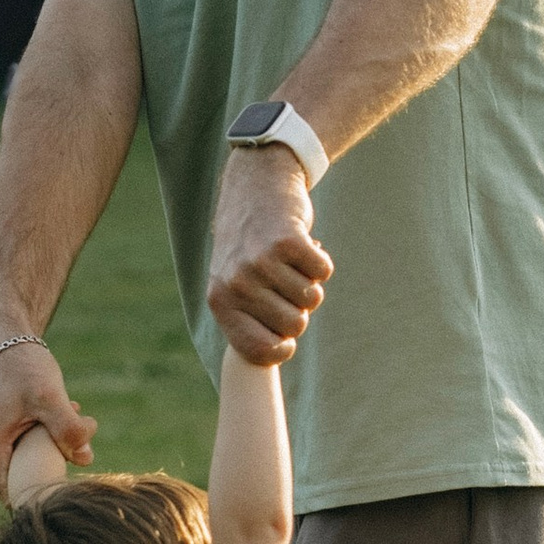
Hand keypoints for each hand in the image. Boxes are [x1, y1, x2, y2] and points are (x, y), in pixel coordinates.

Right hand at [0, 336, 94, 495]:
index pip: (15, 493)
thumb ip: (68, 429)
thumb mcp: (50, 396)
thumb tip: (85, 459)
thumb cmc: (24, 366)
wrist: (4, 341)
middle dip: (49, 463)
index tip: (69, 474)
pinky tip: (49, 417)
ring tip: (62, 416)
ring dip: (45, 448)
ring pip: (18, 463)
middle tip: (73, 435)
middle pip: (18, 478)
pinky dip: (35, 440)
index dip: (43, 491)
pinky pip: (13, 451)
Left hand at [207, 148, 332, 366]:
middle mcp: (236, 284)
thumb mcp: (235, 285)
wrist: (255, 187)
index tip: (284, 332)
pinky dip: (321, 260)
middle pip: (294, 326)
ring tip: (290, 261)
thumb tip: (276, 356)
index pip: (260, 352)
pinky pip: (323, 272)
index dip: (282, 346)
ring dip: (310, 281)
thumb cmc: (250, 247)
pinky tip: (303, 245)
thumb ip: (250, 322)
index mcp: (220, 302)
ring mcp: (260, 262)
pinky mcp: (287, 241)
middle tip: (284, 281)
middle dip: (299, 307)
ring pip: (312, 299)